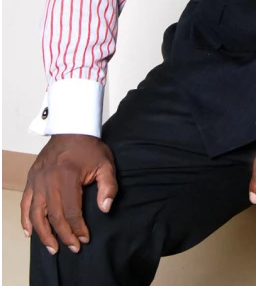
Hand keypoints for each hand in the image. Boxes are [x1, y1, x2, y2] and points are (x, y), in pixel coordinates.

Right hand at [21, 134, 117, 254]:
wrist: (72, 129)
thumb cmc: (90, 148)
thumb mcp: (106, 163)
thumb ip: (109, 186)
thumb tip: (105, 209)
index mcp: (68, 176)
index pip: (71, 210)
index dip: (78, 228)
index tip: (84, 239)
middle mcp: (49, 180)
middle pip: (54, 215)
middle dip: (63, 235)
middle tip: (72, 248)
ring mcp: (37, 180)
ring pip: (36, 214)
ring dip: (43, 233)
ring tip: (52, 247)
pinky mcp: (31, 179)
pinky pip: (25, 204)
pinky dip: (25, 220)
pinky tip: (30, 233)